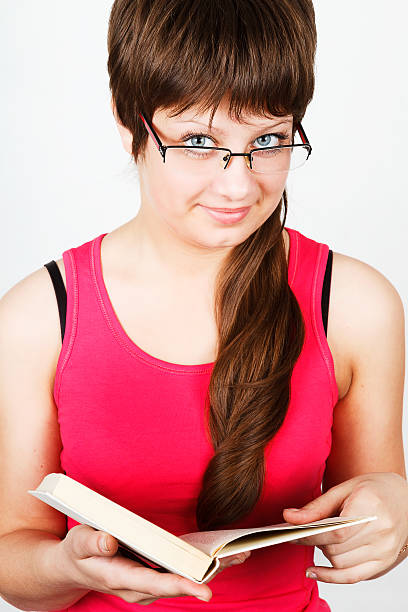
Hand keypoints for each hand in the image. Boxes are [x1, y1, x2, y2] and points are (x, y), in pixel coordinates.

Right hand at [55, 524, 249, 604]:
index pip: (155, 585)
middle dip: (208, 575)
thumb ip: (92, 542)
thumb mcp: (78, 542)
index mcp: (120, 578)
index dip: (180, 587)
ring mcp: (147, 585)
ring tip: (239, 554)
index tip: (205, 590)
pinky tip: (220, 556)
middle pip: (177, 584)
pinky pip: (180, 574)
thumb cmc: (78, 551)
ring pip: (183, 580)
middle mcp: (138, 588)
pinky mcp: (152, 576)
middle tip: (237, 559)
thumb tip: (109, 540)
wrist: (74, 567)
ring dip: (211, 570)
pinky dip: (200, 566)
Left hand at [283, 472, 407, 583]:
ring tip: (320, 540)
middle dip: (315, 542)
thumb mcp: (344, 489)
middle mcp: (381, 531)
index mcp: (370, 507)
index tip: (290, 534)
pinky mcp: (384, 562)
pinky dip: (331, 577)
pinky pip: (353, 577)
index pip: (336, 532)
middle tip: (305, 532)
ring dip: (324, 555)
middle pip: (336, 549)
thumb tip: (289, 517)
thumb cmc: (373, 489)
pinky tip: (315, 571)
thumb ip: (317, 506)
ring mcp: (385, 550)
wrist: (404, 498)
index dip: (310, 536)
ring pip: (341, 564)